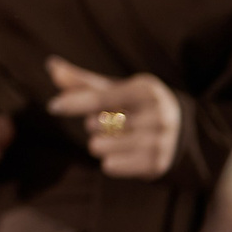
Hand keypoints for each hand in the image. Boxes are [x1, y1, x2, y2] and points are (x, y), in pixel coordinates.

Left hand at [46, 57, 180, 180]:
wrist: (180, 130)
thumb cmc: (135, 104)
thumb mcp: (115, 89)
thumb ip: (82, 82)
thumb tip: (51, 65)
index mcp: (145, 90)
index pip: (100, 98)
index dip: (74, 102)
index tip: (53, 107)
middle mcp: (157, 114)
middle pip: (95, 125)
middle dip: (95, 124)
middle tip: (115, 121)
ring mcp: (159, 141)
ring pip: (99, 147)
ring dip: (101, 144)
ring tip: (120, 137)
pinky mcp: (157, 164)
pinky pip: (110, 166)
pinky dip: (111, 161)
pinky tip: (127, 153)